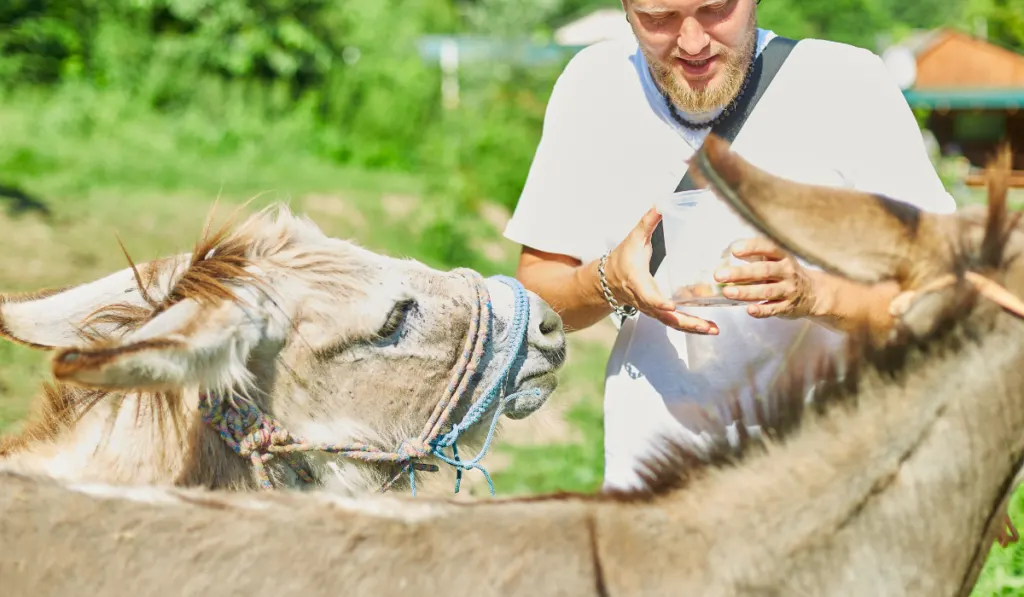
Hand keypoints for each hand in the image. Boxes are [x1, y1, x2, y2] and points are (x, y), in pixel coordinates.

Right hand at [602, 207, 719, 334]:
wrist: (608, 280)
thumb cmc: (623, 258)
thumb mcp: (633, 238)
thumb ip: (648, 222)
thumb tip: (662, 201)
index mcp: (637, 282)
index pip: (648, 295)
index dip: (658, 301)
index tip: (671, 306)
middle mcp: (644, 300)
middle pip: (665, 316)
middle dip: (685, 321)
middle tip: (706, 325)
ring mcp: (651, 309)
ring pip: (671, 323)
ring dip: (692, 327)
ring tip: (713, 329)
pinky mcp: (658, 313)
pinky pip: (674, 322)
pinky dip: (690, 326)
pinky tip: (708, 328)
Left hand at [713, 237, 819, 318]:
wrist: (813, 293)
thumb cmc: (785, 273)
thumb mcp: (776, 261)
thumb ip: (755, 257)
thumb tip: (726, 255)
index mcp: (783, 256)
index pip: (769, 247)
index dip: (752, 247)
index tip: (734, 250)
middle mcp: (787, 271)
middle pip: (764, 271)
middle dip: (741, 273)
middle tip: (720, 275)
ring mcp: (789, 290)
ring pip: (767, 291)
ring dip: (746, 292)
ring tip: (727, 292)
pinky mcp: (788, 307)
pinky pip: (773, 309)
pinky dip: (761, 310)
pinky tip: (749, 310)